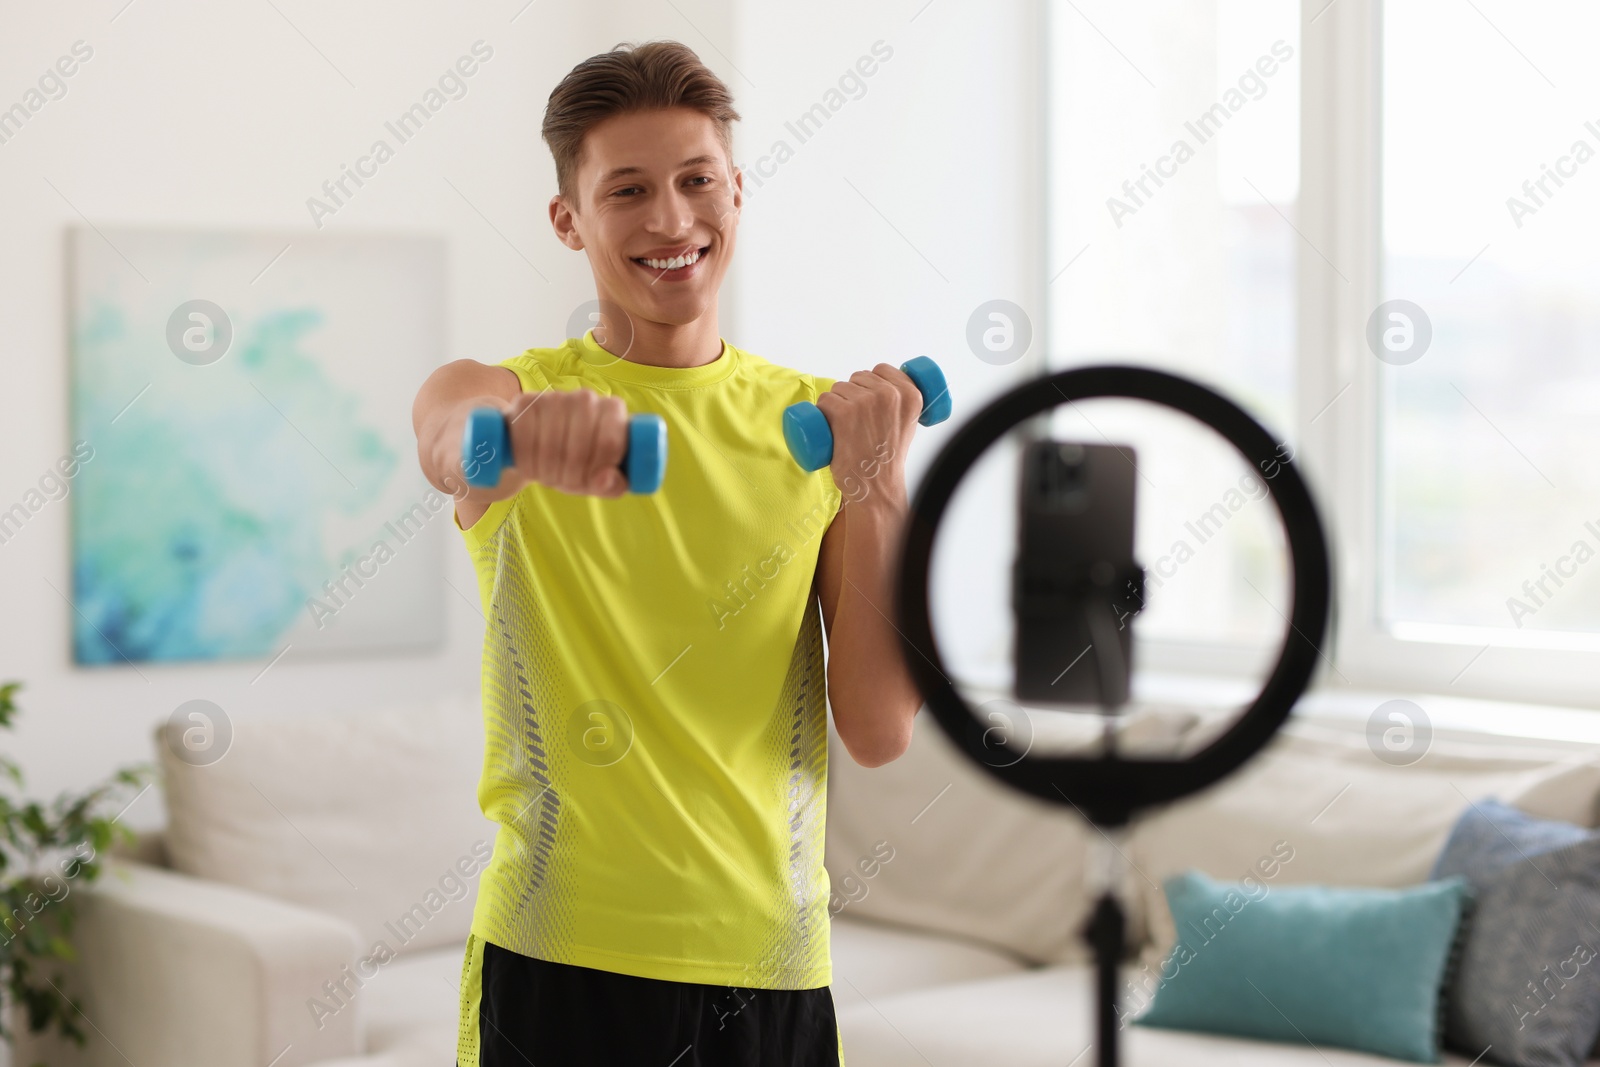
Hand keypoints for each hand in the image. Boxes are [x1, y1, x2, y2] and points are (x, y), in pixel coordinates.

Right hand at [494, 387, 629, 497]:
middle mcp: (586, 398)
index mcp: (613, 410)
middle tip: (566, 482)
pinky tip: (532, 467)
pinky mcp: (526, 401)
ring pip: (551, 447)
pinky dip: (528, 464)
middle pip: (579, 449)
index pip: (609, 444)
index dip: (597, 472)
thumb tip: (605, 478)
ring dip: (549, 473)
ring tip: (550, 476)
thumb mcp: (598, 481)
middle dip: (571, 476)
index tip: (588, 481)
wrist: (536, 448)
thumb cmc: (577, 464)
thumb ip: (612, 485)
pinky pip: (525, 442)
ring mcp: (556, 397)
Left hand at [815, 363, 920, 506]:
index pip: (882, 369)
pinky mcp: (844, 413)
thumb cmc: (887, 457)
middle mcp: (890, 395)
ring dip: (836, 404)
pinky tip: (830, 427)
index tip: (869, 403)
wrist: (876, 486)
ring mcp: (866, 402)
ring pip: (839, 388)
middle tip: (857, 423)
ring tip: (846, 429)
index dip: (870, 383)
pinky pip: (825, 400)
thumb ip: (903, 403)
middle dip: (852, 394)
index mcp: (910, 394)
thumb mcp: (908, 424)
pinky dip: (822, 412)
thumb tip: (888, 386)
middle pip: (858, 378)